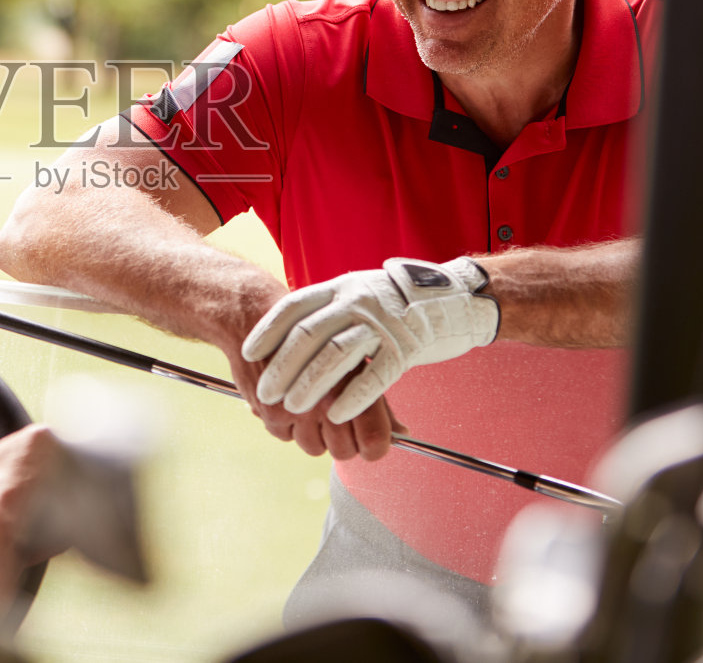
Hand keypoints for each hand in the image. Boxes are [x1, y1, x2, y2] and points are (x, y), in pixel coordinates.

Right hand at [0, 400, 61, 622]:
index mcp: (41, 434)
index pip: (44, 446)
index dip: (31, 465)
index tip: (22, 479)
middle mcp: (65, 450)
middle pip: (60, 463)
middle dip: (48, 478)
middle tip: (28, 496)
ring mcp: (77, 477)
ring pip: (71, 484)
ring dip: (59, 496)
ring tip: (37, 512)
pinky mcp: (85, 505)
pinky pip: (80, 510)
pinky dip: (68, 517)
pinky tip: (49, 524)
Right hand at [224, 345, 401, 460]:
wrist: (255, 315)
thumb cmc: (313, 333)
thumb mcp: (352, 356)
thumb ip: (378, 398)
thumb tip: (401, 433)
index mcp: (350, 378)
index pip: (374, 438)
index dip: (376, 447)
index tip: (373, 444)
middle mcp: (322, 396)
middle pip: (344, 449)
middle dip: (345, 442)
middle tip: (339, 424)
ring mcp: (292, 408)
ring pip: (314, 447)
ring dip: (315, 435)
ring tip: (312, 410)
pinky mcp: (267, 411)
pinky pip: (285, 437)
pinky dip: (288, 426)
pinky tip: (289, 404)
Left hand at [242, 257, 497, 424]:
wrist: (454, 298)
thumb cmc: (398, 302)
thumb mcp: (358, 292)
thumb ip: (329, 309)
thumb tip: (292, 334)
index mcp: (341, 288)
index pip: (294, 307)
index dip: (268, 331)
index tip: (248, 353)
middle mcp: (357, 301)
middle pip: (308, 335)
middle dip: (282, 366)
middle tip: (265, 392)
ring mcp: (382, 323)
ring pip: (336, 355)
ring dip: (309, 384)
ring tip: (292, 407)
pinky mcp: (407, 347)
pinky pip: (374, 376)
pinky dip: (352, 397)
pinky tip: (335, 415)